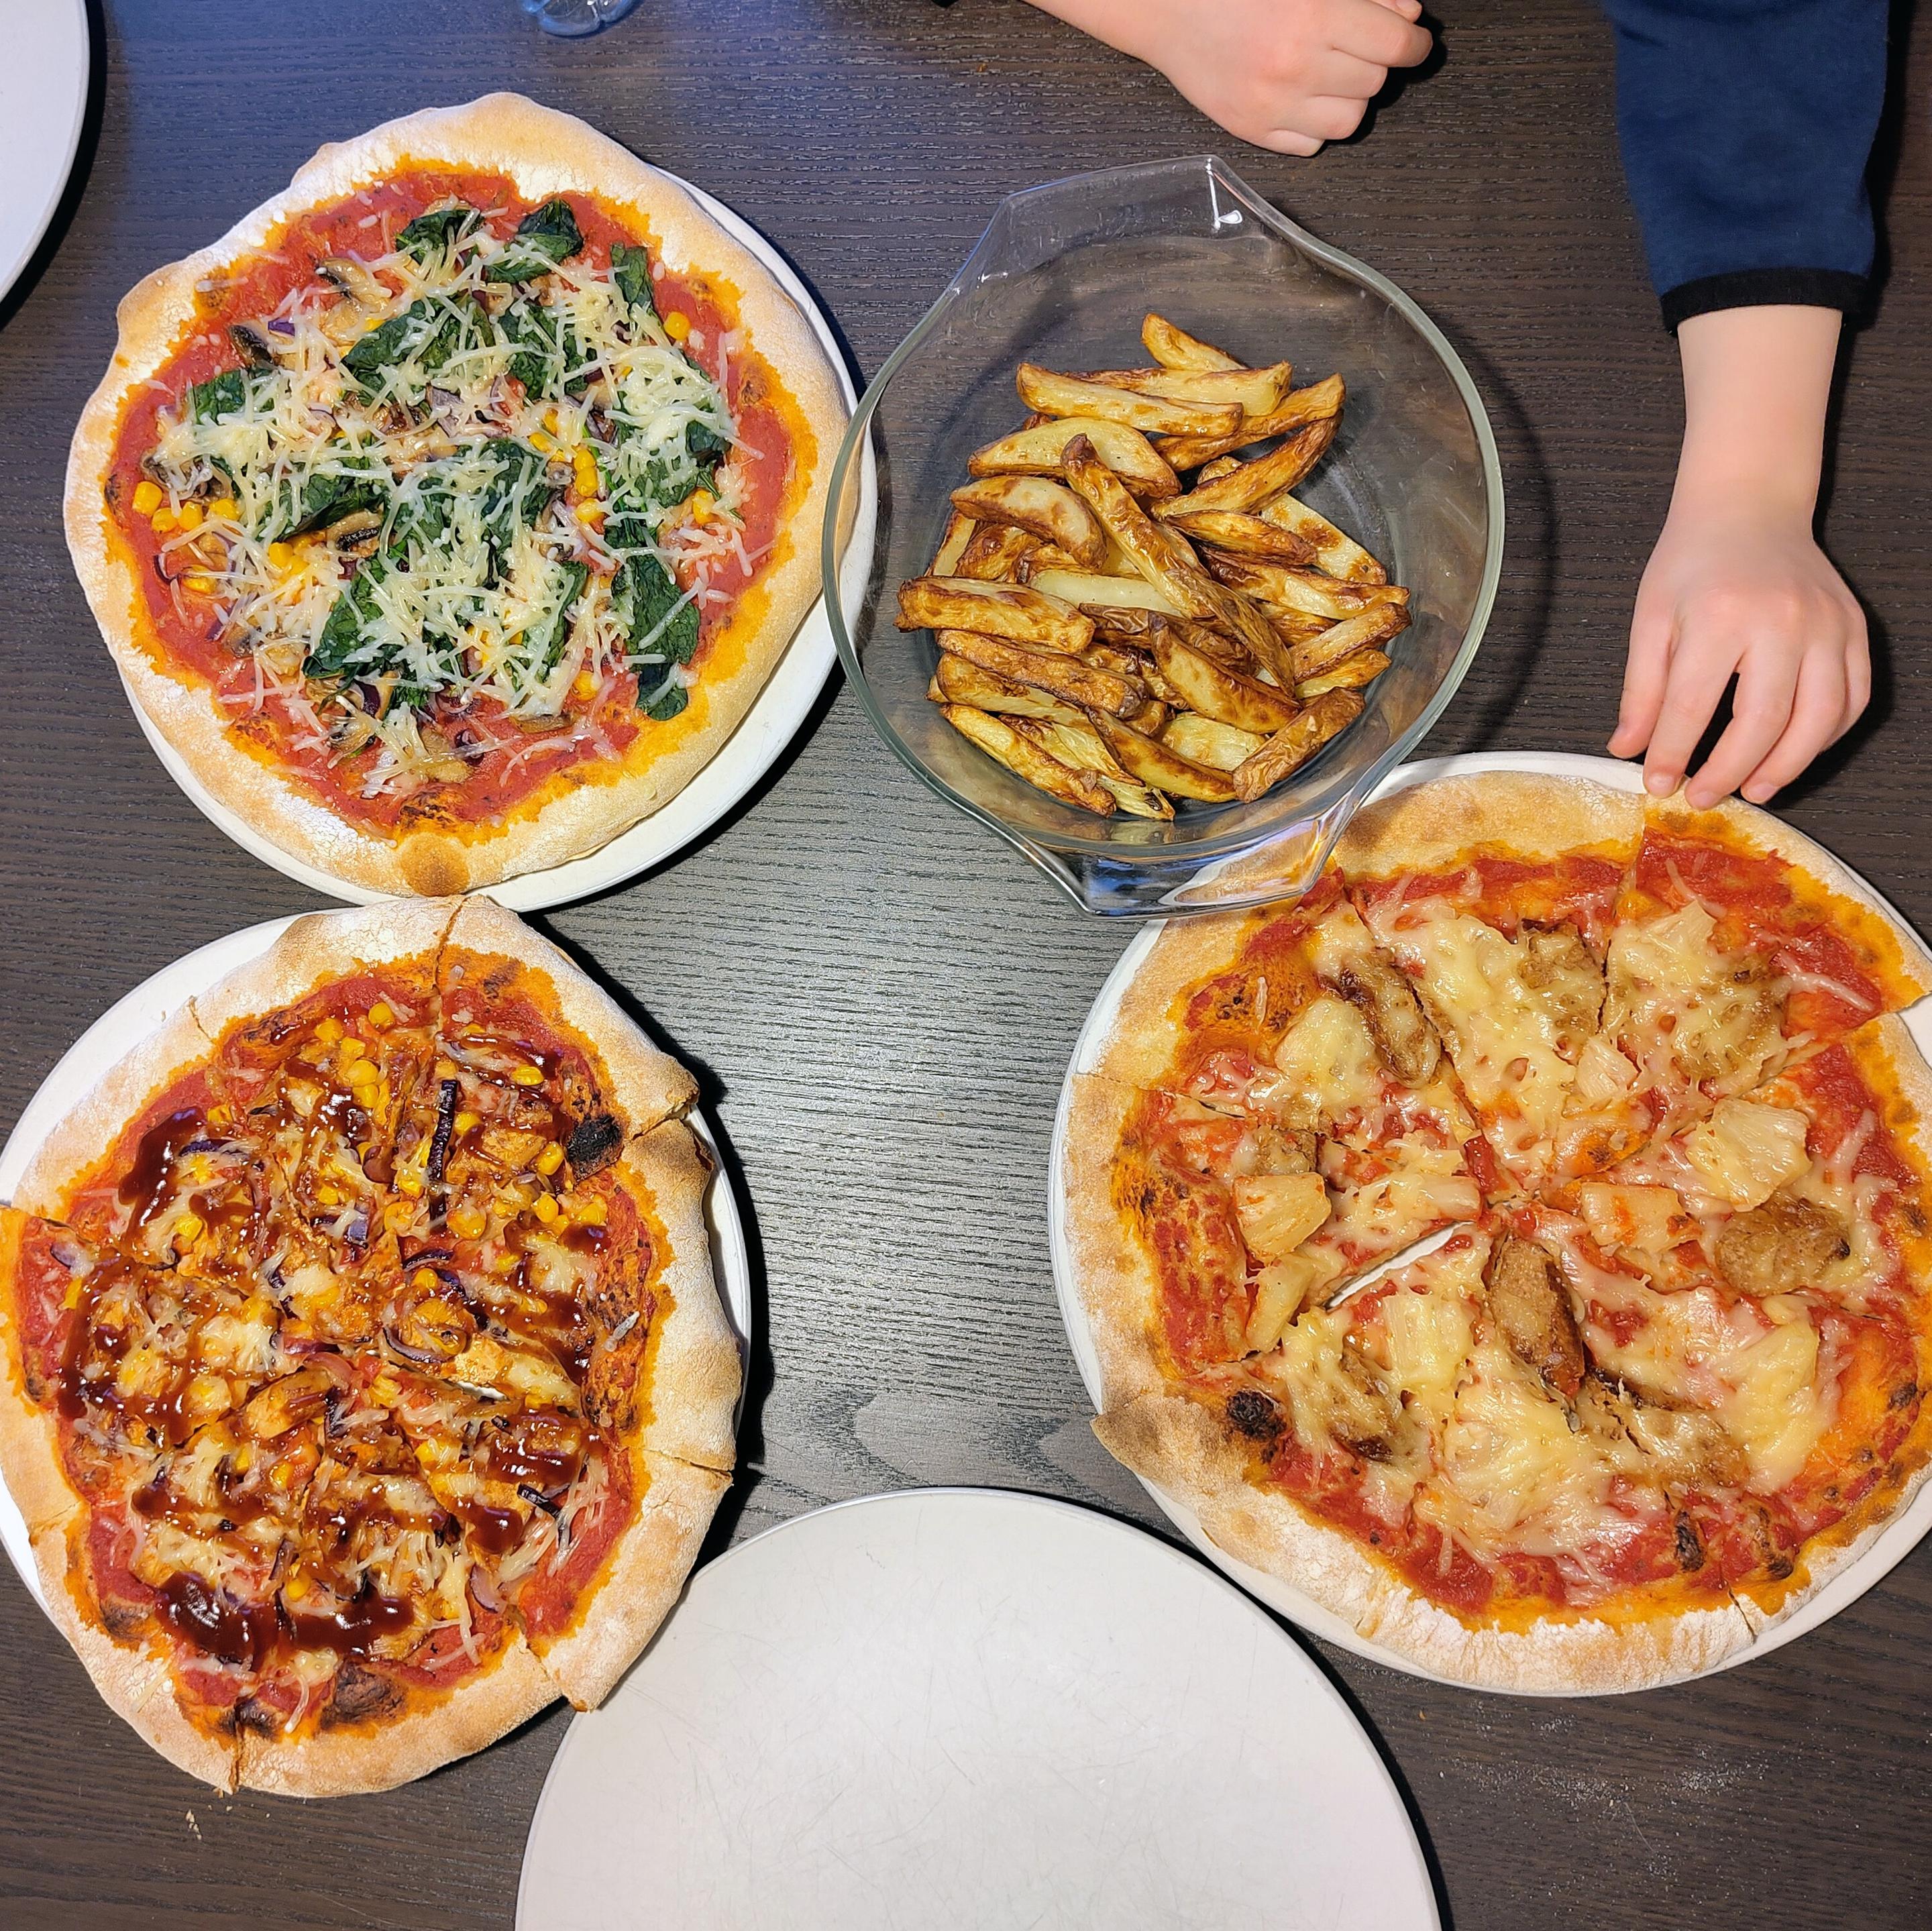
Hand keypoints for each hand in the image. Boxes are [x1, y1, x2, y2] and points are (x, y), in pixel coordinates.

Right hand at [1034, 0, 1433, 153]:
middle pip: (1374, 82)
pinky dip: (1316, 125)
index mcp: (1315, 14)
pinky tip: (1302, 97)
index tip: (1415, 41)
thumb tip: (1407, 16)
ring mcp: (1273, 105)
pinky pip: (1311, 145)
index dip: (1414, 44)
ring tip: (1331, 75)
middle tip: (1356, 47)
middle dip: (1374, 63)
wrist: (1168, 9)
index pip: (1395, 45)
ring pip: (1349, 120)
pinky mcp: (1252, 130)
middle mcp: (1296, 65)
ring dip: (1350, 97)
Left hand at [1608, 304, 1865, 808]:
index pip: (1694, 705)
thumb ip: (1641, 689)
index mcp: (1720, 617)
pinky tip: (1793, 754)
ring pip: (1820, 717)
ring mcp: (1828, 625)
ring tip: (1754, 790)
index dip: (1674, 753)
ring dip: (1788, 765)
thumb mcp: (1650, 619)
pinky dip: (1826, 736)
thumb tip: (1627, 751)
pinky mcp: (1855, 629)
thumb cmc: (1691, 564)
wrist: (1749, 507)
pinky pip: (1853, 698)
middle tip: (1703, 798)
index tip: (1657, 784)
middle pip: (1763, 720)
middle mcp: (1782, 621)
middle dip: (1730, 770)